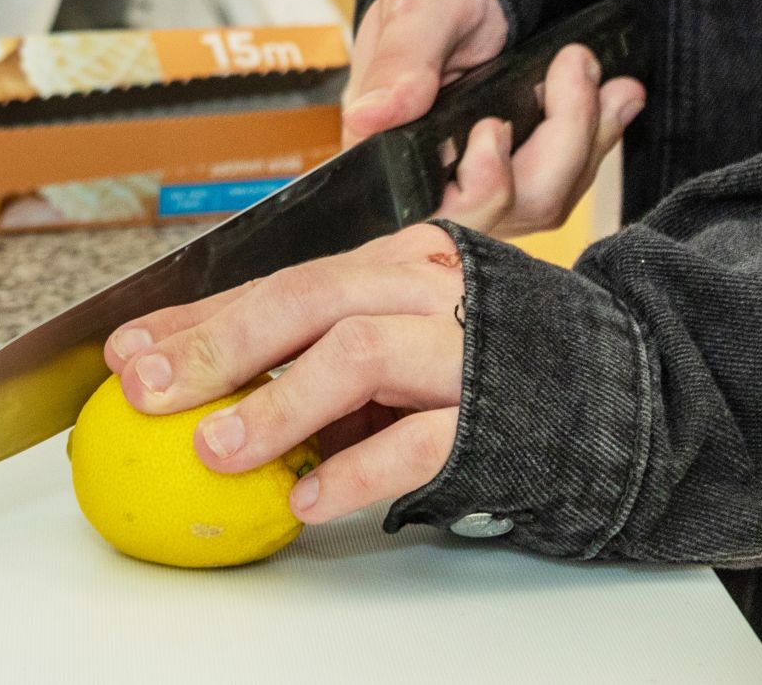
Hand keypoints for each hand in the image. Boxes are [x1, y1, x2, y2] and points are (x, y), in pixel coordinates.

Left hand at [102, 224, 469, 522]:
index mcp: (400, 260)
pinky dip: (354, 472)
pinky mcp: (500, 414)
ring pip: (355, 353)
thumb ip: (331, 351)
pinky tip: (307, 500)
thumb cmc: (502, 365)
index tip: (130, 347)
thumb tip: (217, 389)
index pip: (281, 279)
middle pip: (304, 298)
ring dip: (275, 402)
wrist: (631, 392)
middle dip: (214, 342)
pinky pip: (416, 441)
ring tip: (215, 448)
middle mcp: (430, 287)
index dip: (198, 313)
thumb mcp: (410, 338)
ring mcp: (467, 346)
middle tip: (146, 388)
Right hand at [345, 0, 644, 236]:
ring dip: (585, 140)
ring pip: (541, 201)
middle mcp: (432, 183)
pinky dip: (597, 139)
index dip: (474, 185)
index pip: (427, 205)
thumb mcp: (416, 12)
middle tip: (576, 69)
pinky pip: (565, 184)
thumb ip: (400, 62)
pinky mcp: (521, 181)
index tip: (497, 127)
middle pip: (499, 209)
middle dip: (554, 143)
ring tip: (610, 83)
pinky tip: (614, 99)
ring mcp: (480, 189)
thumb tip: (370, 118)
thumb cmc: (437, 1)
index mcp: (386, 148)